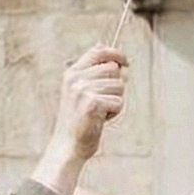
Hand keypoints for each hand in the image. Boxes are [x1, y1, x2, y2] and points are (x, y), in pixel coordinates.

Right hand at [51, 46, 127, 161]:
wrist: (68, 145)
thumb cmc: (79, 120)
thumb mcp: (81, 91)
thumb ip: (92, 72)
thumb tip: (106, 49)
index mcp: (72, 73)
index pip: (98, 52)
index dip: (115, 53)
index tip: (125, 61)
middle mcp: (76, 79)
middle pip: (114, 69)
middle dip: (116, 86)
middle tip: (102, 102)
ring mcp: (83, 90)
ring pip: (119, 87)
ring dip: (115, 101)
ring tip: (99, 112)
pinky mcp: (92, 104)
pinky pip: (118, 102)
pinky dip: (114, 113)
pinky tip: (100, 119)